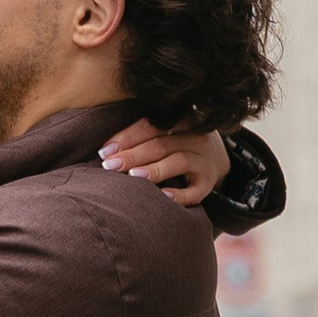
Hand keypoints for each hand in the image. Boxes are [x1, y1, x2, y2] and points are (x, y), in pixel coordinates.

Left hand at [100, 120, 229, 203]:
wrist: (213, 157)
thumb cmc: (174, 144)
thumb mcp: (163, 133)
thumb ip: (139, 135)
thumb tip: (104, 150)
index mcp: (181, 119)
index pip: (151, 125)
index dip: (127, 138)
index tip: (104, 151)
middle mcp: (195, 138)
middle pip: (161, 144)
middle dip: (133, 155)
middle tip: (109, 166)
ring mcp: (203, 160)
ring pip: (178, 162)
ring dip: (154, 169)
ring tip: (133, 176)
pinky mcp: (207, 183)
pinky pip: (195, 191)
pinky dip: (180, 195)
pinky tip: (163, 197)